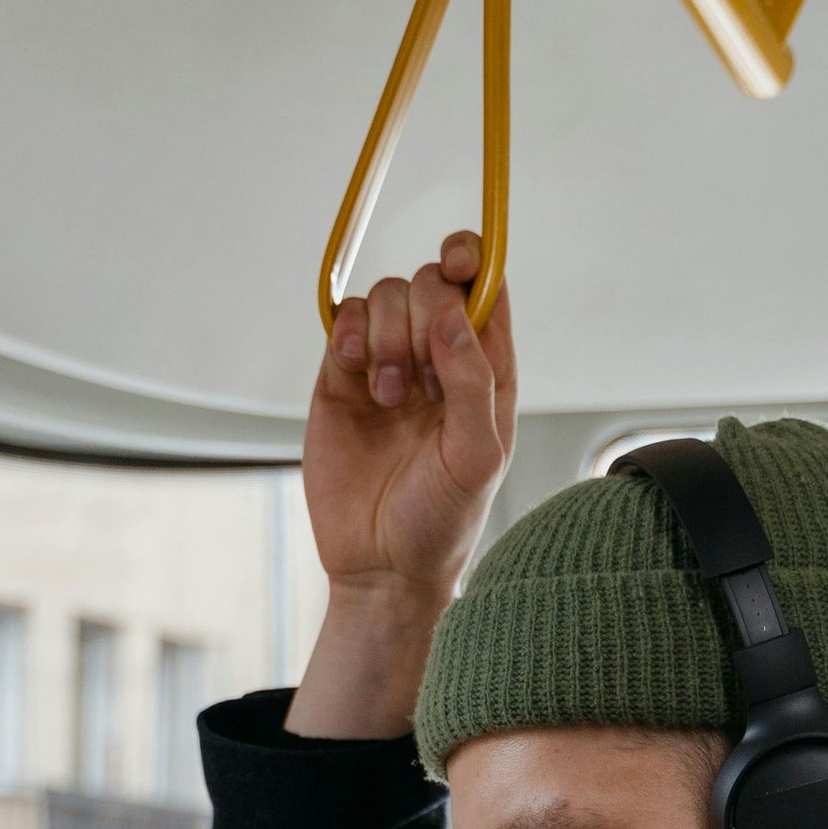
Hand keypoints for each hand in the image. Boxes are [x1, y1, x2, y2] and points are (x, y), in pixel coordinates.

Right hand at [290, 230, 516, 739]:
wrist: (380, 568)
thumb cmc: (441, 521)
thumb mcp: (477, 455)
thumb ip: (472, 378)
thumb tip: (453, 311)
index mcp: (485, 372)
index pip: (485, 288)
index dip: (472, 261)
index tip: (457, 263)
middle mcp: (439, 360)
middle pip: (429, 283)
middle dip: (419, 315)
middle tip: (415, 378)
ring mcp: (389, 365)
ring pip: (385, 296)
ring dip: (384, 336)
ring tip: (388, 396)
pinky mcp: (342, 378)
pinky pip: (344, 321)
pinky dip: (348, 333)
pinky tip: (357, 374)